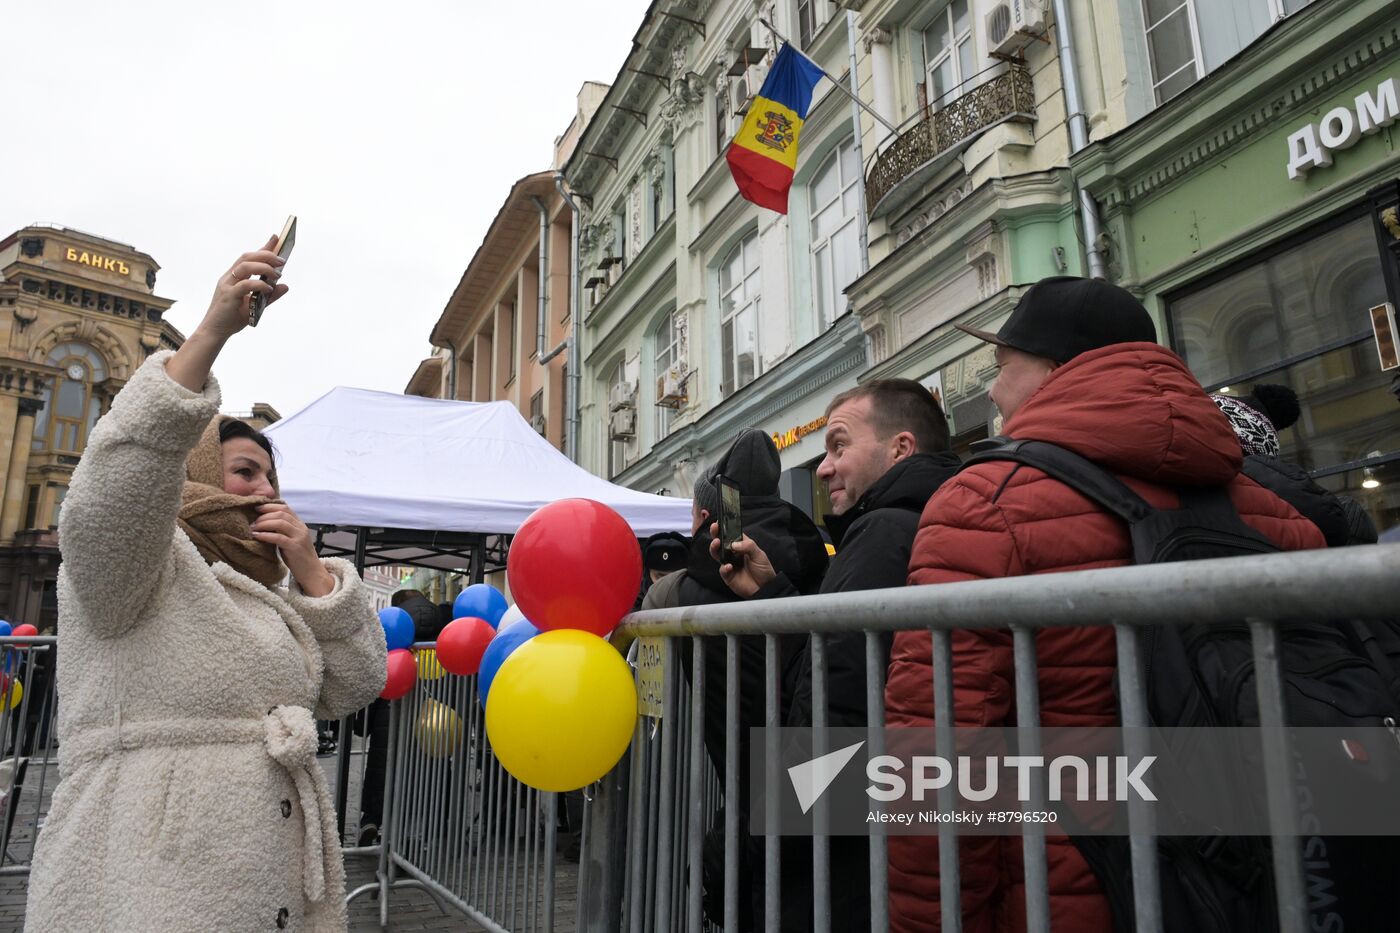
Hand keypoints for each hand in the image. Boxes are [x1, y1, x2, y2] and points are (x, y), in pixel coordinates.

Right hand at [166, 237, 289, 392]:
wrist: (215, 332)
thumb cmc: (233, 318)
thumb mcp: (255, 306)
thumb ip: (269, 296)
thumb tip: (285, 285)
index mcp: (233, 277)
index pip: (248, 257)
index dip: (262, 247)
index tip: (276, 237)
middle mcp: (228, 278)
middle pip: (246, 257)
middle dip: (266, 255)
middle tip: (282, 260)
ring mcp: (227, 286)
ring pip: (244, 267)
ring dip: (264, 267)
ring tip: (278, 273)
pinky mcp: (227, 297)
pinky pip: (244, 285)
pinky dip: (258, 285)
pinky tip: (269, 289)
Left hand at [251, 502, 333, 596]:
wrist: (312, 573)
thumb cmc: (299, 558)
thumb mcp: (292, 540)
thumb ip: (283, 531)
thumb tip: (264, 524)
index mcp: (300, 525)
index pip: (286, 508)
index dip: (270, 506)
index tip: (257, 508)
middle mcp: (301, 528)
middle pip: (281, 513)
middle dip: (264, 515)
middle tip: (252, 522)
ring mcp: (299, 537)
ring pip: (280, 523)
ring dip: (263, 523)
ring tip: (253, 528)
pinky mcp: (295, 547)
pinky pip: (278, 537)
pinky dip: (266, 535)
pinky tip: (257, 536)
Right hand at [708, 523, 775, 597]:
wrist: (766, 587)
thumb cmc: (763, 569)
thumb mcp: (759, 554)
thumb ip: (748, 546)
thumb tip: (733, 544)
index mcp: (741, 546)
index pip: (731, 534)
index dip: (725, 528)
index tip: (720, 521)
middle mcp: (733, 554)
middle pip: (721, 542)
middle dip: (715, 534)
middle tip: (714, 528)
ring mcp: (729, 564)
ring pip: (717, 554)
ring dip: (715, 548)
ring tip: (716, 543)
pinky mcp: (728, 576)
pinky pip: (722, 570)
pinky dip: (724, 568)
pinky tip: (729, 566)